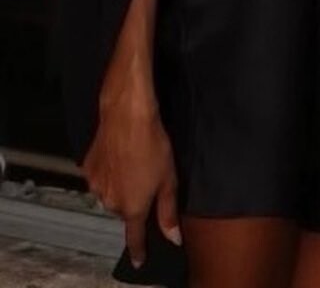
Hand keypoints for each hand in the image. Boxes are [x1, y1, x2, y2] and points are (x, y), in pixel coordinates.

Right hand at [83, 97, 180, 266]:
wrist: (126, 116)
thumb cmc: (154, 146)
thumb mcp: (169, 179)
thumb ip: (168, 212)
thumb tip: (174, 240)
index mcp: (132, 208)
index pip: (134, 238)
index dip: (138, 250)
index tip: (139, 261)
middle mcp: (110, 203)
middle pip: (123, 210)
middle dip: (133, 201)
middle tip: (145, 179)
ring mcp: (95, 186)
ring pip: (110, 194)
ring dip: (120, 187)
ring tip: (132, 163)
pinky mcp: (87, 169)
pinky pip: (99, 178)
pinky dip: (108, 172)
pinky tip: (118, 156)